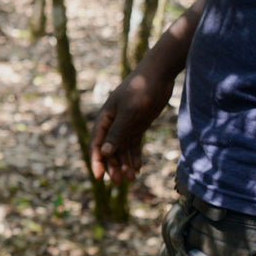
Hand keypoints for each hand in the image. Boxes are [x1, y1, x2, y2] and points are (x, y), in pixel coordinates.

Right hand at [89, 68, 176, 184]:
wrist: (159, 74)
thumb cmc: (141, 89)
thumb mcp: (130, 112)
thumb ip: (117, 132)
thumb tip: (105, 153)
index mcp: (105, 119)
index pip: (96, 145)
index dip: (96, 162)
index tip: (99, 177)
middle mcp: (112, 124)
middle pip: (109, 151)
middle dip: (113, 167)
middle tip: (120, 182)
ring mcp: (126, 125)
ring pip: (122, 150)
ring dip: (125, 164)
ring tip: (131, 179)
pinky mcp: (138, 125)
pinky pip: (134, 145)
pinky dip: (135, 157)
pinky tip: (138, 168)